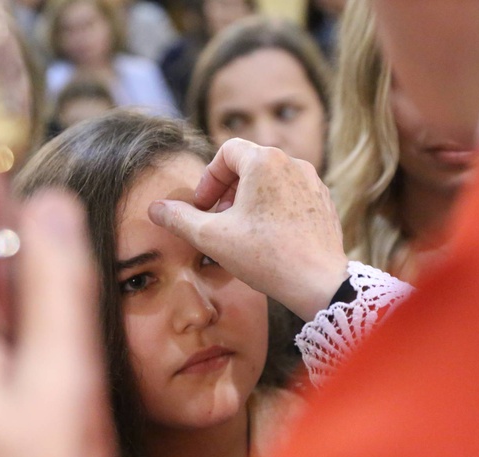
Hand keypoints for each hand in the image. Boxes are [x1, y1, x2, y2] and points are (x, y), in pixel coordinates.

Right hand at [149, 138, 347, 320]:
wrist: (318, 282)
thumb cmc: (266, 256)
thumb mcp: (211, 237)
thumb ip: (178, 218)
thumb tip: (154, 208)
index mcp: (265, 161)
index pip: (227, 152)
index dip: (209, 178)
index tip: (203, 207)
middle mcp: (293, 163)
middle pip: (250, 164)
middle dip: (228, 189)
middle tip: (219, 218)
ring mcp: (313, 183)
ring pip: (271, 180)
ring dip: (250, 199)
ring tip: (242, 229)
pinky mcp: (324, 203)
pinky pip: (291, 195)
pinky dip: (274, 208)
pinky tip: (268, 238)